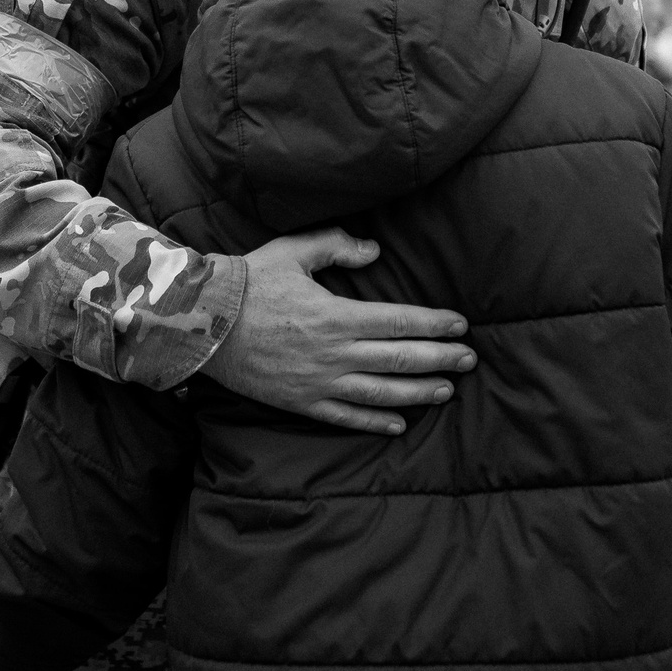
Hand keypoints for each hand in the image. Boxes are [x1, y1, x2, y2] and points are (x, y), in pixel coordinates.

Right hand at [200, 228, 471, 434]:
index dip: (435, 324)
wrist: (202, 322)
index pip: (400, 320)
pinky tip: (399, 425)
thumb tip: (374, 251)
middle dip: (440, 360)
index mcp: (336, 314)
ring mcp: (319, 382)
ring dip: (418, 393)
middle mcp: (334, 352)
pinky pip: (345, 417)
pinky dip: (375, 423)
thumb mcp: (292, 251)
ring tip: (446, 390)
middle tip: (469, 360)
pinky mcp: (301, 401)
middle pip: (400, 359)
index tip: (460, 326)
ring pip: (381, 393)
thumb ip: (336, 245)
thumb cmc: (249, 282)